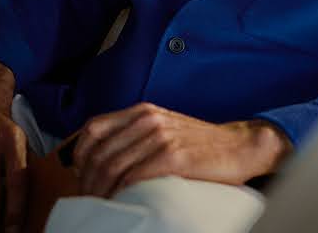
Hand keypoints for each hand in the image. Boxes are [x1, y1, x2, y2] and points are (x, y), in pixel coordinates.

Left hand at [72, 102, 291, 197]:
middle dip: (88, 181)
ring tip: (101, 205)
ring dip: (101, 192)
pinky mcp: (174, 157)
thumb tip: (100, 159)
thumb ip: (134, 136)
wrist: (239, 147)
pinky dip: (122, 194)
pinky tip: (122, 202)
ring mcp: (161, 137)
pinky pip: (135, 177)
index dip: (79, 155)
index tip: (79, 174)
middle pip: (99, 154)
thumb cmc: (200, 145)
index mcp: (142, 111)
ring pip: (113, 168)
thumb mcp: (163, 129)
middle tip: (88, 199)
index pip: (93, 129)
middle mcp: (148, 120)